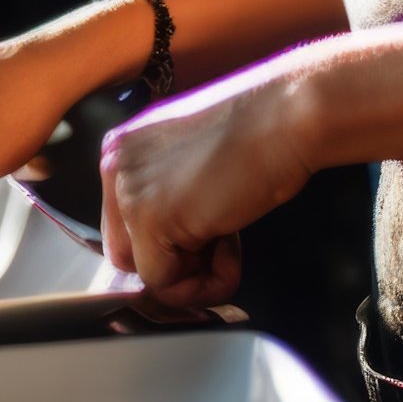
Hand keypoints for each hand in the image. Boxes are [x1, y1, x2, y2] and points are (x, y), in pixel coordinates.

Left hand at [99, 57, 320, 310]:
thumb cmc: (258, 131)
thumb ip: (169, 195)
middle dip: (179, 263)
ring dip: (194, 276)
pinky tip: (232, 248)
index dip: (172, 242)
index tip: (211, 230)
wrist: (288, 117)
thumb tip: (169, 251)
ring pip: (147, 272)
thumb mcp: (193, 159)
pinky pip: (164, 282)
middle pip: (129, 253)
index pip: (125, 225)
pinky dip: (204, 283)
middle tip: (222, 242)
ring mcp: (128, 192)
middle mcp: (114, 166)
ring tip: (230, 244)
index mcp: (122, 149)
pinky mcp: (151, 218)